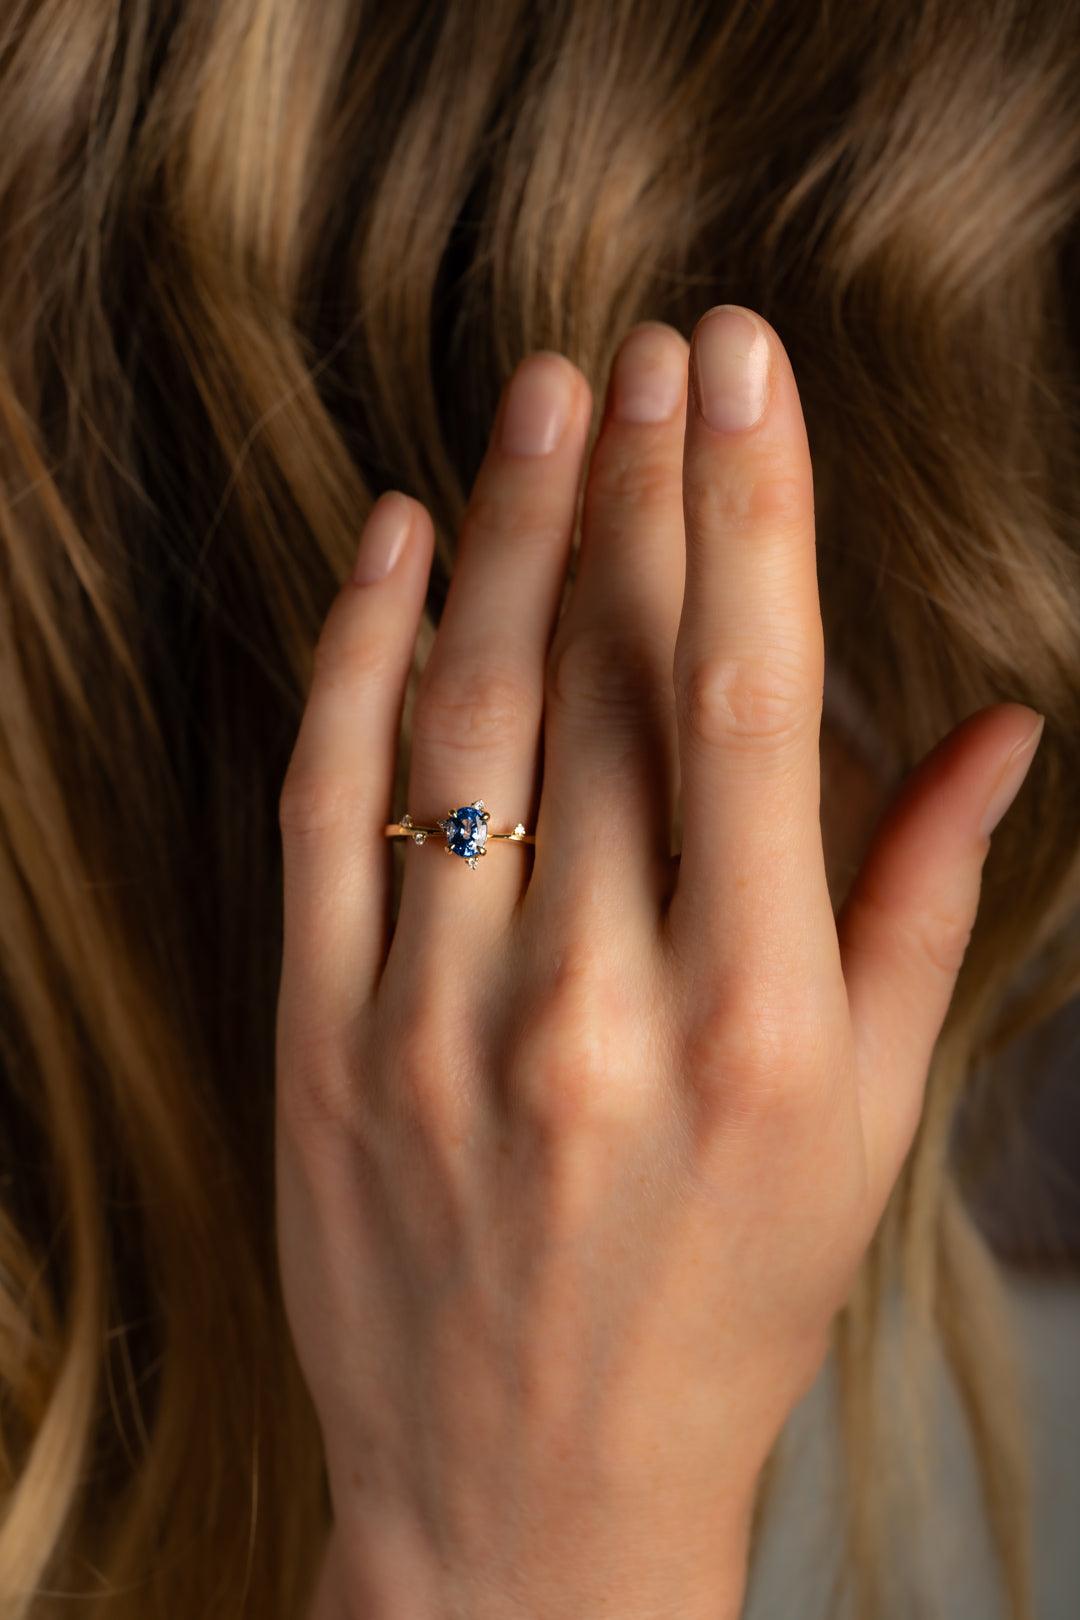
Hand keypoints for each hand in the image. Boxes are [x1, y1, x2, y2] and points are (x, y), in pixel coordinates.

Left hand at [277, 307, 1043, 1619]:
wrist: (525, 1495)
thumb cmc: (724, 1307)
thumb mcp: (861, 1127)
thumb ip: (922, 910)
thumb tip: (994, 725)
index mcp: (759, 1026)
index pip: (751, 704)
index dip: (748, 512)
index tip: (744, 373)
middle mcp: (597, 1010)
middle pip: (607, 684)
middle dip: (633, 488)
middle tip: (649, 351)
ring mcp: (437, 1024)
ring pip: (470, 721)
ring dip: (507, 536)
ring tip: (544, 400)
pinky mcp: (321, 1043)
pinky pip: (329, 810)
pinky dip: (358, 659)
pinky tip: (394, 546)